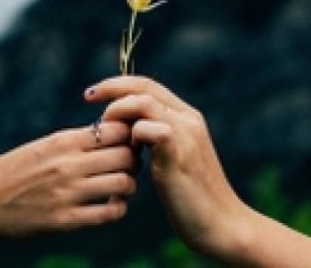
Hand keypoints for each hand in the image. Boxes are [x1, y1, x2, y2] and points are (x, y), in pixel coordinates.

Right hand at [0, 122, 136, 237]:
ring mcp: (68, 193)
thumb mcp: (44, 145)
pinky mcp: (65, 220)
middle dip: (134, 160)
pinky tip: (110, 206)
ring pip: (124, 183)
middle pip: (126, 156)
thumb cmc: (14, 170)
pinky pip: (109, 214)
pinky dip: (118, 209)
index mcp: (63, 141)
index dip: (129, 136)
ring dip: (129, 185)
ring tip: (120, 187)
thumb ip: (77, 141)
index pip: (117, 130)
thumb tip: (113, 134)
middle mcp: (69, 164)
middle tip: (128, 166)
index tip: (127, 143)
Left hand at [85, 76, 248, 254]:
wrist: (222, 224)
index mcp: (187, 118)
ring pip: (143, 102)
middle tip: (88, 98)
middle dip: (111, 88)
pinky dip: (130, 136)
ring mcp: (185, 134)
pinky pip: (147, 128)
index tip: (94, 94)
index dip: (118, 85)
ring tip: (105, 131)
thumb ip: (155, 140)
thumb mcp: (172, 160)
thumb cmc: (192, 197)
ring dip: (117, 113)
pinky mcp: (178, 153)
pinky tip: (129, 155)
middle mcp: (188, 119)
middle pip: (144, 86)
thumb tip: (127, 132)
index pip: (148, 85)